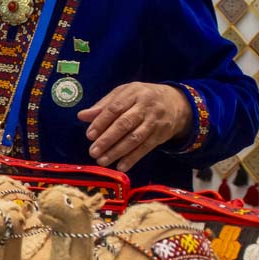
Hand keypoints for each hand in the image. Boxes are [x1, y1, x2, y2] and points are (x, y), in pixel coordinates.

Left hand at [77, 83, 191, 172]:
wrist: (177, 103)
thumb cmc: (142, 98)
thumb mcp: (124, 94)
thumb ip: (103, 105)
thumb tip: (82, 116)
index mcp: (133, 93)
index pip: (115, 108)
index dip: (101, 122)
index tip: (89, 135)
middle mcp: (145, 107)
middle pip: (125, 124)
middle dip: (108, 139)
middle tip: (93, 151)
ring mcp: (154, 122)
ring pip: (135, 138)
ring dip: (118, 151)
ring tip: (102, 161)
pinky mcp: (160, 135)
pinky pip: (145, 148)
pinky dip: (133, 158)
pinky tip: (120, 166)